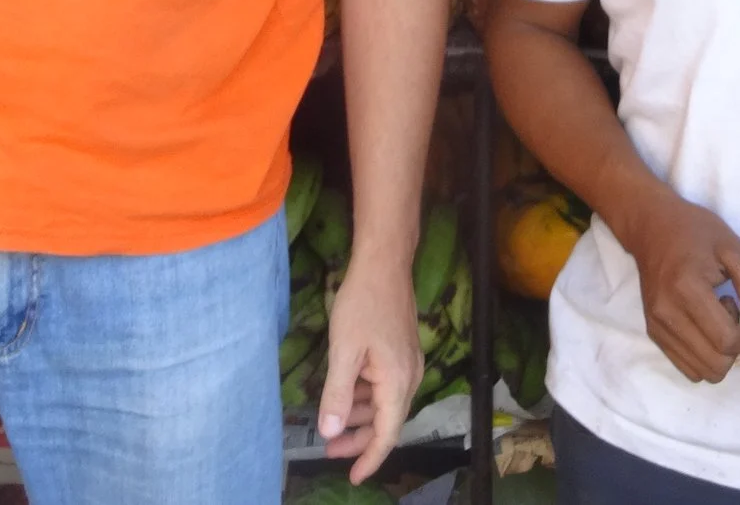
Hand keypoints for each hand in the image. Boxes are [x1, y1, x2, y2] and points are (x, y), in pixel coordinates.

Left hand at [316, 252, 419, 481]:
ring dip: (360, 417)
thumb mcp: (344, 350)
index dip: (370, 458)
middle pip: (387, 421)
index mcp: (397, 381)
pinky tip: (346, 393)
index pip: (387, 434)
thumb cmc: (362, 303)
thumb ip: (338, 394)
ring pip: (385, 403)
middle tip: (330, 451)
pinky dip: (365, 397)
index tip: (352, 477)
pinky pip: (384, 385)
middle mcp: (409, 376)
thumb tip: (331, 432)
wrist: (384, 263)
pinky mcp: (401, 351)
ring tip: (333, 425)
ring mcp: (407, 363)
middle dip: (359, 439)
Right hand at [617, 185, 739, 383]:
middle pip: (715, 364)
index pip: (726, 340)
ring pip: (702, 372)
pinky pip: (687, 368)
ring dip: (721, 355)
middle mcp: (667, 314)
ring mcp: (657, 326)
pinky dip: (706, 358)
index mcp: (687, 289)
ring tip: (720, 320)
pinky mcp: (653, 333)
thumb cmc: (694, 231)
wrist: (651, 227)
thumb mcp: (732, 247)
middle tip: (739, 318)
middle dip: (739, 350)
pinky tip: (706, 328)